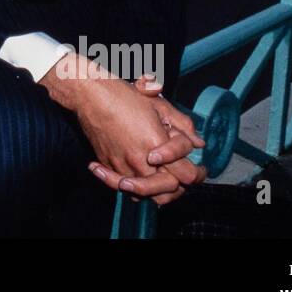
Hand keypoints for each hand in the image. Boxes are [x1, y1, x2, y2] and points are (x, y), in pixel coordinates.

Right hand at [89, 73, 206, 204]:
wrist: (90, 96)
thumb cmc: (123, 96)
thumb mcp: (160, 104)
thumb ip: (183, 125)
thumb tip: (198, 143)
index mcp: (156, 144)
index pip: (186, 174)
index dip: (199, 173)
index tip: (201, 169)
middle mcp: (140, 160)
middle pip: (168, 191)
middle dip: (181, 186)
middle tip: (186, 176)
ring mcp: (123, 166)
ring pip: (146, 195)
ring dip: (157, 190)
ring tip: (162, 179)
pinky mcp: (109, 166)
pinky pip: (123, 187)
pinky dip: (131, 187)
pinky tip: (133, 179)